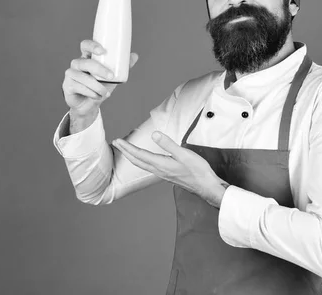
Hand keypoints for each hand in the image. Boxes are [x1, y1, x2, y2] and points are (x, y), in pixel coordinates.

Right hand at [62, 39, 138, 117]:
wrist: (89, 105)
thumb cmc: (100, 87)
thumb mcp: (112, 77)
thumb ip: (122, 67)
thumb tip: (134, 55)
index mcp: (87, 57)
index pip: (85, 45)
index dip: (92, 46)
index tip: (103, 51)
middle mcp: (77, 64)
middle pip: (85, 62)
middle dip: (99, 69)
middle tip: (111, 77)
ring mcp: (70, 74)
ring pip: (82, 77)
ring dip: (96, 86)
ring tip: (105, 93)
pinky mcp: (67, 85)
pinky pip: (78, 86)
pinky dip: (89, 92)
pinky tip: (96, 96)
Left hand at [112, 131, 228, 207]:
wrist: (206, 186)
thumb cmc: (197, 170)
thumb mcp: (184, 154)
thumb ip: (168, 144)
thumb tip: (154, 135)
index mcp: (161, 164)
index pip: (139, 154)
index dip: (127, 147)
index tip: (117, 141)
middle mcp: (158, 170)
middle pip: (137, 160)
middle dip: (125, 151)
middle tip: (116, 143)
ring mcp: (162, 173)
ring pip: (141, 164)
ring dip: (132, 156)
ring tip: (125, 149)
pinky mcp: (167, 174)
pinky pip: (148, 167)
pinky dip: (140, 160)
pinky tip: (142, 158)